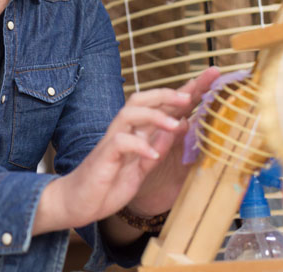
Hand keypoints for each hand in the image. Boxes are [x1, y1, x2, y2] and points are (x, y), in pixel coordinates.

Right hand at [33, 84, 199, 233]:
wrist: (77, 201)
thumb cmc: (108, 183)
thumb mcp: (143, 168)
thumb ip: (160, 148)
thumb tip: (181, 125)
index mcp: (135, 132)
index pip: (158, 106)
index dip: (181, 93)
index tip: (205, 81)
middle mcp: (124, 131)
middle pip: (141, 99)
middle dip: (166, 93)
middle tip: (189, 96)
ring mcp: (112, 141)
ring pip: (129, 113)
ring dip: (154, 116)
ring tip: (175, 124)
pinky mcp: (104, 156)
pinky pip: (120, 142)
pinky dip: (138, 145)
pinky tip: (152, 155)